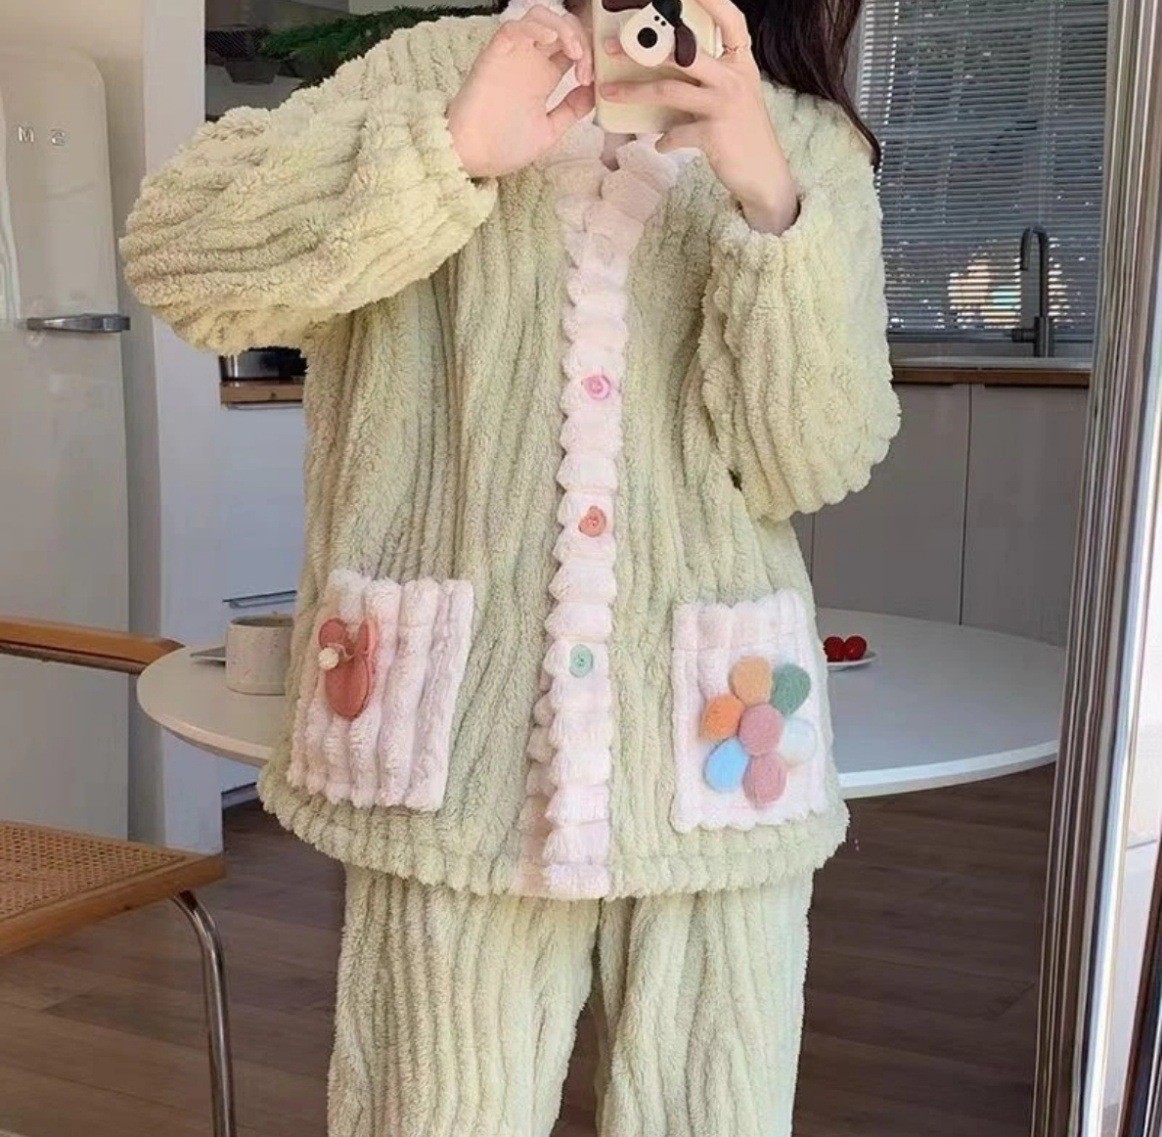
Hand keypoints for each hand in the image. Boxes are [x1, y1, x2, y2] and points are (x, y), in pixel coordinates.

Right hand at [447, 7, 594, 179]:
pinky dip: (534, 27)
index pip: (571, 48)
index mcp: (543, 77)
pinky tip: (550, 41)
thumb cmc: (503, 147)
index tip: (592, 81)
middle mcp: (529, 62)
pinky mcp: (493, 56)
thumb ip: (570, 111)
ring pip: (538, 17)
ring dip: (562, 28)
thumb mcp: (548, 132)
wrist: (471, 157)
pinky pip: (512, 27)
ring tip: (574, 53)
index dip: (589, 56)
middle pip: (559, 26)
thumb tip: (592, 93)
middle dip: (580, 39)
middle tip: (585, 69)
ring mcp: (512, 57)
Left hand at [599, 0, 798, 234]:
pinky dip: (664, 140)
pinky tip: (661, 144)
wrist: (763, 175)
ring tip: (610, 93)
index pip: (731, 20)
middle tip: (611, 48)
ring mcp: (724, 105)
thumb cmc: (743, 134)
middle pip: (682, 53)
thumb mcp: (734, 96)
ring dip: (634, 92)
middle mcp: (734, 78)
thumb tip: (667, 68)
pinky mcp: (713, 134)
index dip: (713, 0)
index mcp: (741, 63)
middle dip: (642, 48)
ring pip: (669, 90)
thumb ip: (710, 78)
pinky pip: (676, 132)